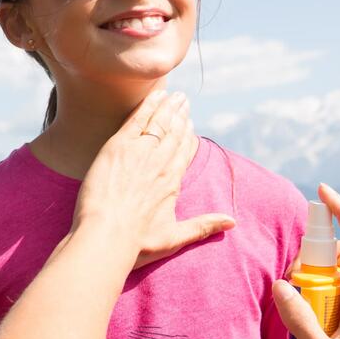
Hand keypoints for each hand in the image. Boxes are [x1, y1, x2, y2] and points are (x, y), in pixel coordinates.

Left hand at [73, 90, 234, 265]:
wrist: (107, 236)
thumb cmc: (137, 244)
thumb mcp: (175, 238)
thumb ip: (203, 226)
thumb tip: (232, 222)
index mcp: (173, 181)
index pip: (184, 152)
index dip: (188, 138)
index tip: (190, 126)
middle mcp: (160, 163)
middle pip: (174, 133)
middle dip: (180, 116)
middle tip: (184, 101)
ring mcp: (140, 152)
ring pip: (159, 122)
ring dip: (168, 107)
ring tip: (175, 95)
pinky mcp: (118, 147)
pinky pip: (137, 119)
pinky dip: (148, 105)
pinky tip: (156, 94)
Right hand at [271, 183, 339, 338]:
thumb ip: (300, 319)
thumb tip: (280, 283)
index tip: (323, 192)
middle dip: (316, 252)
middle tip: (290, 268)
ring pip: (339, 279)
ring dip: (314, 278)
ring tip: (291, 298)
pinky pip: (337, 299)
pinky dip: (317, 296)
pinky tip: (299, 316)